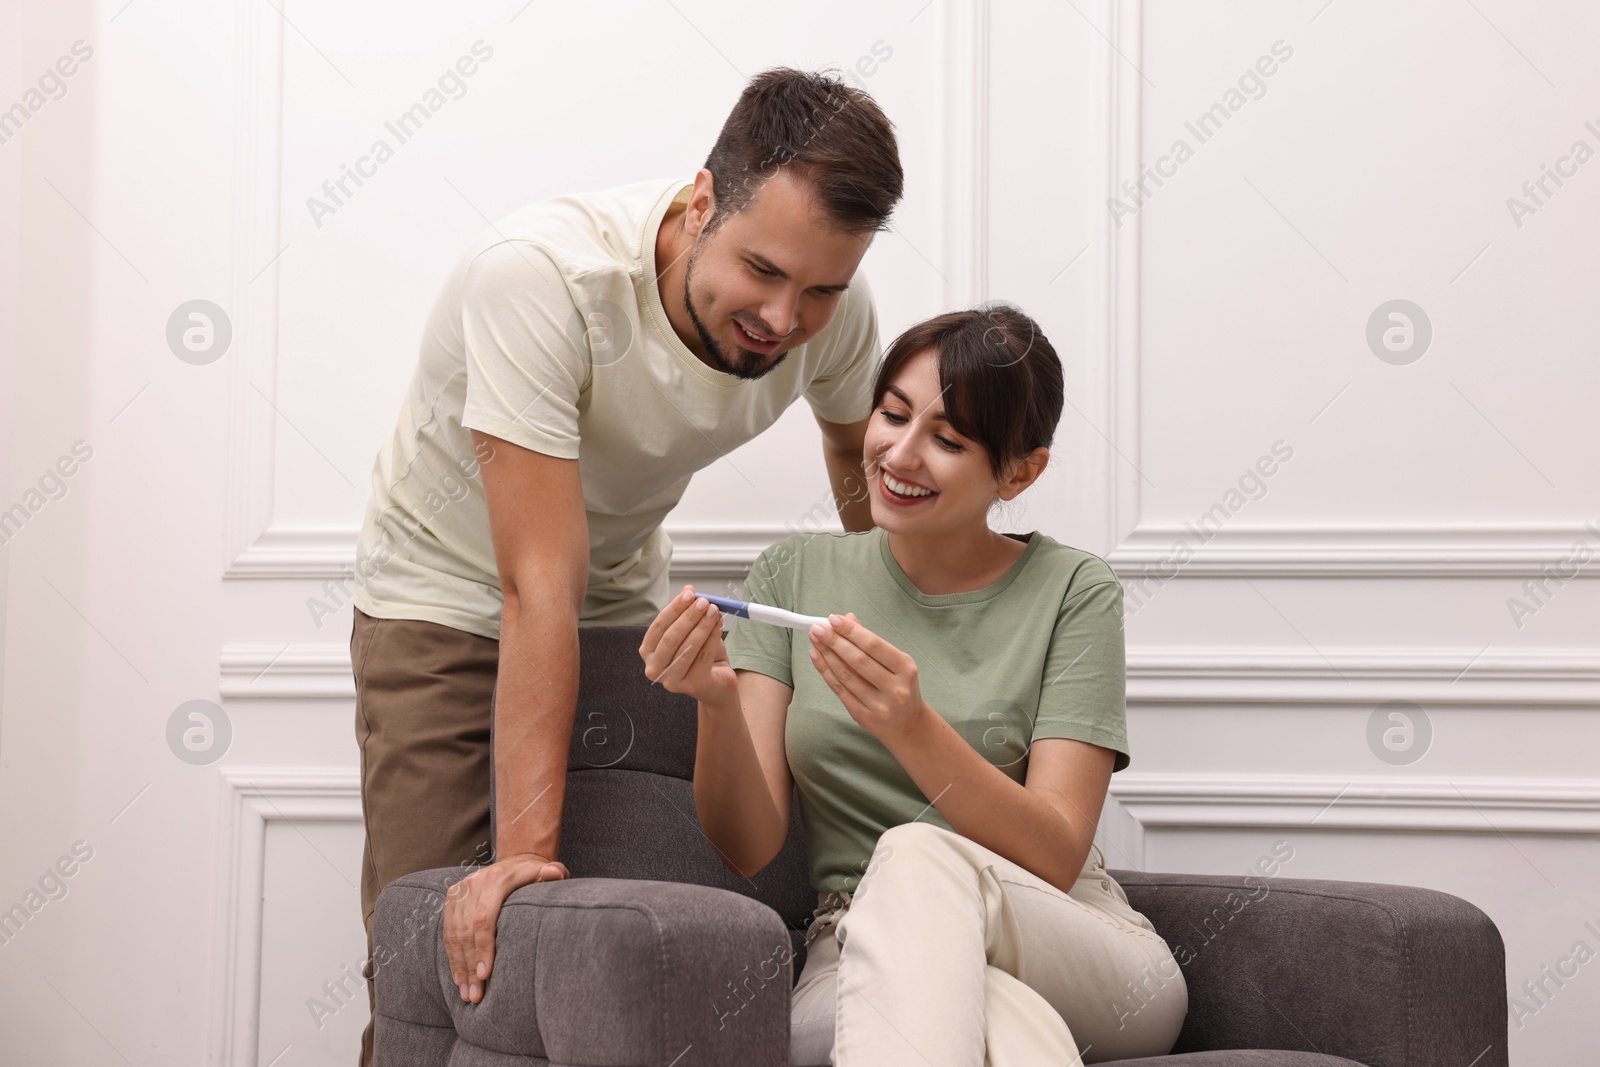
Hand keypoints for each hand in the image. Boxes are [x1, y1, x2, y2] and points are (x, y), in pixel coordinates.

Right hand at [443, 851, 568, 1002]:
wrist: (515, 860)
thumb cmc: (535, 874)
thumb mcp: (547, 870)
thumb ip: (553, 873)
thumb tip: (555, 873)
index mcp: (496, 880)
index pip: (484, 919)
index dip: (483, 948)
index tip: (486, 975)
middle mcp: (473, 884)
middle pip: (466, 932)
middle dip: (470, 966)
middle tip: (475, 995)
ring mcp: (460, 891)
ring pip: (454, 935)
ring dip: (459, 967)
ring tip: (466, 994)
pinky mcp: (452, 898)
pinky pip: (447, 932)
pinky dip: (452, 957)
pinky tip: (458, 978)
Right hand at [639, 585, 736, 704]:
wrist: (716, 683)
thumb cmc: (699, 656)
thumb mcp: (690, 631)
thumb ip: (686, 612)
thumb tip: (688, 590)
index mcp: (648, 652)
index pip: (658, 626)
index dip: (674, 608)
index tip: (690, 594)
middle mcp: (654, 668)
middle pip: (671, 637)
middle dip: (689, 616)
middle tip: (704, 602)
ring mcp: (672, 681)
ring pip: (688, 647)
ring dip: (702, 626)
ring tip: (714, 611)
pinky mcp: (692, 686)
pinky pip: (703, 657)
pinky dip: (712, 637)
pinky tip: (719, 625)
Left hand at [808, 613, 928, 739]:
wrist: (908, 725)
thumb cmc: (900, 687)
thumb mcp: (896, 663)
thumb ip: (872, 641)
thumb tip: (848, 618)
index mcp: (906, 669)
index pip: (874, 645)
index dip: (851, 631)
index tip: (834, 619)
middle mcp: (895, 688)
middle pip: (858, 660)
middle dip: (834, 641)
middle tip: (818, 628)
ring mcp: (879, 705)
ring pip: (846, 676)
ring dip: (827, 654)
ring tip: (815, 639)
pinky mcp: (864, 717)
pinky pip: (840, 690)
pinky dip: (825, 671)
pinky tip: (816, 657)